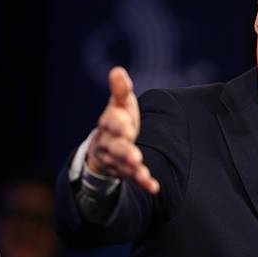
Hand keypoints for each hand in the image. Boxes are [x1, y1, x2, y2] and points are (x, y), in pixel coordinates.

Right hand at [86, 66, 159, 193]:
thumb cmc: (117, 120)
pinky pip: (134, 179)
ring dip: (131, 166)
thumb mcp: (119, 104)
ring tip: (139, 165)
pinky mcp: (126, 173)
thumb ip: (120, 90)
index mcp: (108, 124)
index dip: (117, 124)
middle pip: (114, 147)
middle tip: (132, 152)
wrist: (104, 147)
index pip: (109, 123)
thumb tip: (117, 70)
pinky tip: (154, 186)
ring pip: (122, 164)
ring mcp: (116, 160)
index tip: (127, 124)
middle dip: (123, 149)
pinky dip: (143, 182)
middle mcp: (109, 143)